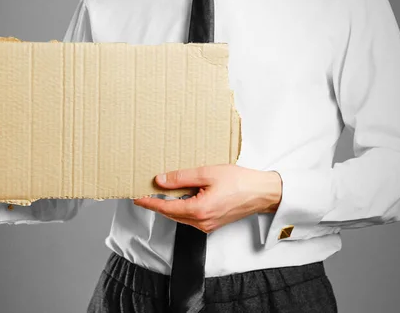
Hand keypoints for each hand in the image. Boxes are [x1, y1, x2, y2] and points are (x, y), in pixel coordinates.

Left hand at [133, 165, 281, 232]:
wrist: (262, 193)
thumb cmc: (240, 182)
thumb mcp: (207, 173)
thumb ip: (181, 178)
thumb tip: (161, 180)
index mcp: (198, 210)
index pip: (165, 208)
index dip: (149, 202)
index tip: (137, 197)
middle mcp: (201, 222)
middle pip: (171, 213)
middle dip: (157, 203)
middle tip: (144, 192)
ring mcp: (207, 225)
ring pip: (180, 216)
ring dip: (169, 205)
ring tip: (160, 192)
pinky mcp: (212, 223)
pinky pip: (190, 217)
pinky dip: (182, 207)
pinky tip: (180, 196)